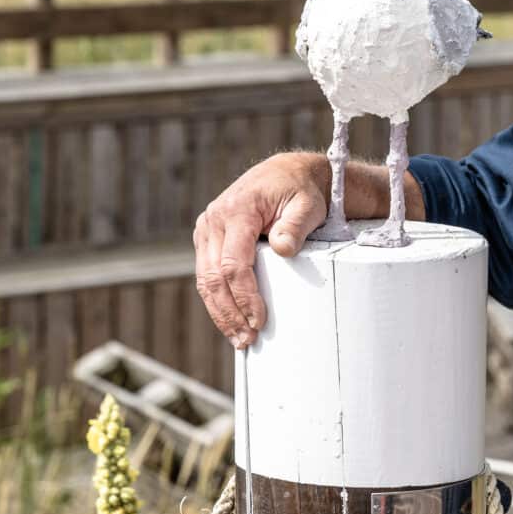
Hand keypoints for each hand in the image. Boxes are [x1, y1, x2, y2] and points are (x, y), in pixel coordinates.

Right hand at [193, 152, 328, 346]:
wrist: (286, 174)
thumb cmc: (299, 190)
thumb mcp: (307, 205)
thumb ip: (295, 225)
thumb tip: (283, 249)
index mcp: (237, 210)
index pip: (233, 263)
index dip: (245, 295)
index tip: (259, 319)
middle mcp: (214, 219)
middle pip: (213, 276)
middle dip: (229, 312)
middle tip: (247, 338)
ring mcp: (207, 229)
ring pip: (205, 279)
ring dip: (220, 312)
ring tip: (239, 337)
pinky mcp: (208, 239)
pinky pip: (207, 274)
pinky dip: (217, 299)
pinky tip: (230, 319)